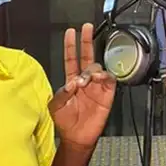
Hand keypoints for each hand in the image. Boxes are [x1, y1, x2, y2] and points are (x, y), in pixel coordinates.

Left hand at [50, 23, 116, 148]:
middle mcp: (85, 80)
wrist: (77, 137)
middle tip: (86, 28)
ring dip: (90, 70)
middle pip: (87, 56)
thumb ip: (61, 93)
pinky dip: (104, 76)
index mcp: (72, 81)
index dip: (71, 45)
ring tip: (84, 80)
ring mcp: (96, 86)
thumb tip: (73, 82)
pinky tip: (97, 79)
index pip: (72, 58)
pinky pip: (109, 80)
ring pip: (97, 68)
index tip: (70, 32)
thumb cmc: (65, 121)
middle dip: (86, 41)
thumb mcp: (55, 106)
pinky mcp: (106, 94)